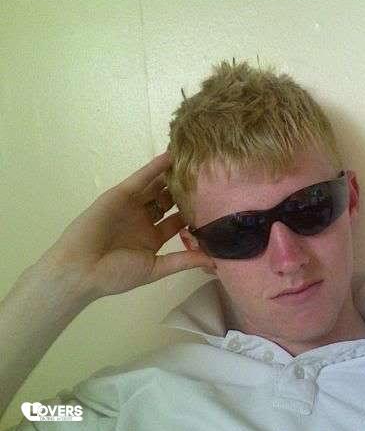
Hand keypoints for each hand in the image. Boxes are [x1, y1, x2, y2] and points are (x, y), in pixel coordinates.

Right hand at [37, 151, 213, 300]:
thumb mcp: (156, 268)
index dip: (195, 214)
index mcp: (152, 238)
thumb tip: (216, 262)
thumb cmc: (116, 274)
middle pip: (170, 201)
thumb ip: (184, 261)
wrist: (81, 269)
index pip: (179, 222)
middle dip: (186, 192)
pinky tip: (171, 156)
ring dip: (173, 176)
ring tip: (195, 162)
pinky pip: (141, 178)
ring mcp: (133, 205)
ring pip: (157, 187)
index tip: (217, 205)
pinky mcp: (121, 194)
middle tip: (210, 179)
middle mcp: (144, 219)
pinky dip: (155, 167)